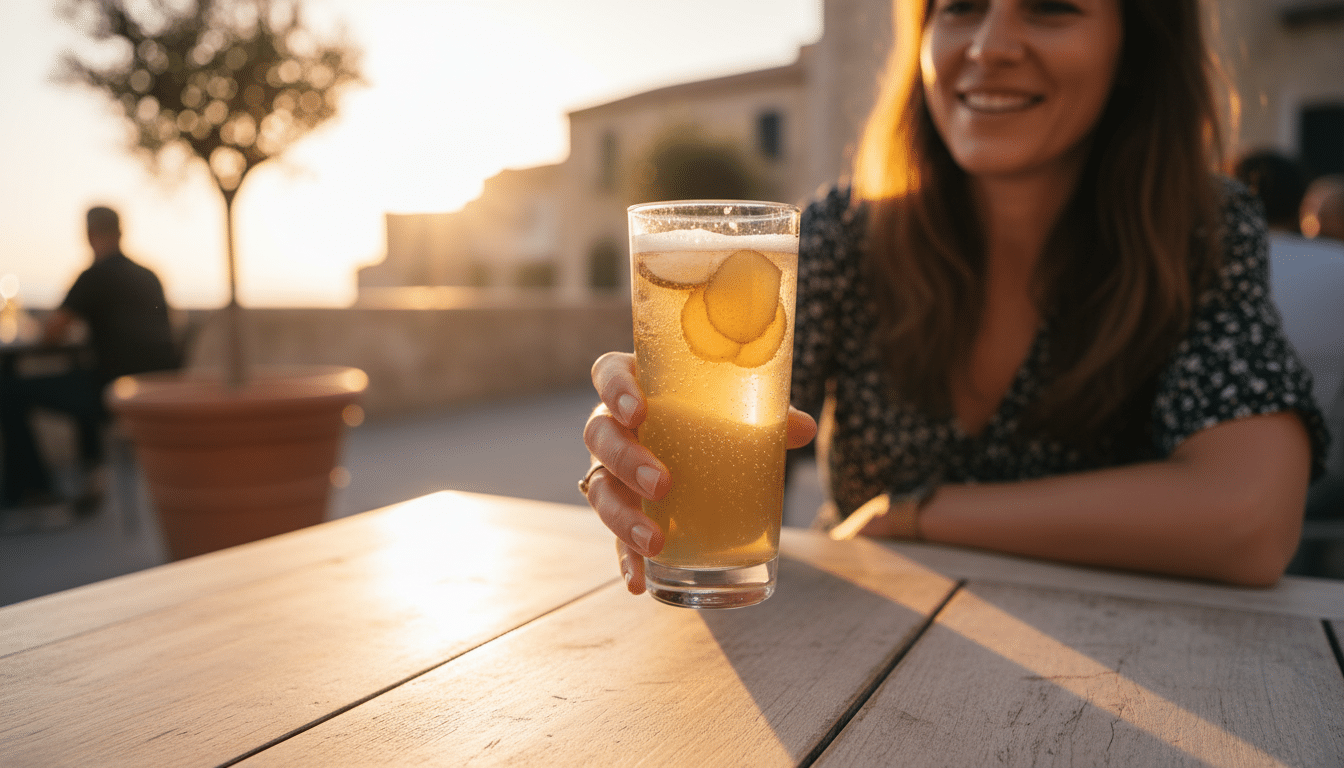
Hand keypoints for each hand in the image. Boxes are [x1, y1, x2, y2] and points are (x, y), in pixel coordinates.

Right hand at [582, 351, 817, 593]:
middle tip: (662, 484)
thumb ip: (765, 416)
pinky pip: (614, 536)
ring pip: (599, 489)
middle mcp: (613, 427)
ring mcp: (611, 471)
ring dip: (622, 517)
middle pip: (600, 436)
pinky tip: (638, 581)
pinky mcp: (622, 510)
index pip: (609, 375)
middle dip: (626, 461)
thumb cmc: (709, 416)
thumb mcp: (733, 410)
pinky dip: (626, 559)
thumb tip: (804, 428)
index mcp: (636, 388)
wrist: (696, 444)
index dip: (615, 390)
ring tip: (655, 541)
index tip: (637, 410)